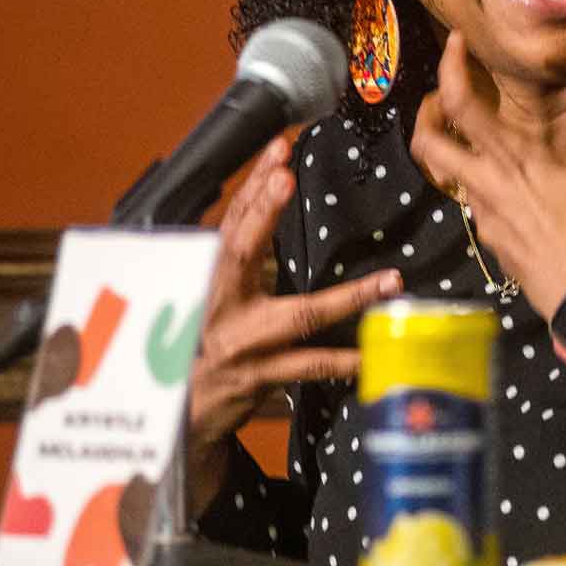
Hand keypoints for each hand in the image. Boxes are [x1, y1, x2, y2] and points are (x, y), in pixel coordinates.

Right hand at [187, 137, 402, 516]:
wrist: (175, 414)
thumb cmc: (197, 344)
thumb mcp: (206, 297)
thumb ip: (235, 258)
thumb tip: (262, 204)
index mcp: (207, 281)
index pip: (231, 224)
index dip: (253, 188)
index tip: (278, 152)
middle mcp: (218, 305)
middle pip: (240, 251)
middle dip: (261, 213)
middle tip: (285, 178)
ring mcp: (240, 343)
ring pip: (299, 314)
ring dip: (349, 297)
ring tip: (390, 281)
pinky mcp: (258, 378)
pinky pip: (308, 366)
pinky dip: (342, 360)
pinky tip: (372, 354)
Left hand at [409, 32, 565, 320]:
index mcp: (516, 158)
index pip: (462, 104)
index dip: (449, 67)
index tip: (455, 42)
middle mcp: (489, 184)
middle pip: (426, 144)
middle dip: (424, 116)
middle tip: (439, 101)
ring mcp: (485, 217)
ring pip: (446, 179)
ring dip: (452, 155)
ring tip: (478, 145)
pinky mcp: (493, 245)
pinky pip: (476, 209)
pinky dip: (483, 192)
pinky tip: (513, 194)